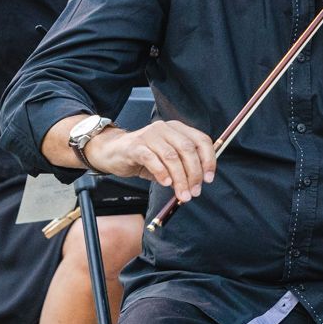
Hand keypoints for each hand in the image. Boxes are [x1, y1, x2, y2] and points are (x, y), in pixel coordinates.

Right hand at [84, 119, 217, 204]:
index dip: (209, 160)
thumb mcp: (167, 160)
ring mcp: (150, 135)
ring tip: (182, 194)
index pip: (201, 140)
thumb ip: (182, 167)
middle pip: (187, 149)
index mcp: (178, 129)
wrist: (113, 152)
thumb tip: (197, 184)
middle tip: (194, 192)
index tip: (209, 179)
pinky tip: (165, 183)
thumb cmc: (144, 157)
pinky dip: (161, 173)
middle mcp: (165, 128)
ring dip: (180, 178)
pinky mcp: (135, 146)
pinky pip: (152, 159)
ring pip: (171, 156)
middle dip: (194, 173)